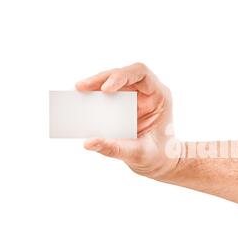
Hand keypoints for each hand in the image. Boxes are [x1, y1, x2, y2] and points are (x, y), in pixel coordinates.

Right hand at [76, 62, 181, 179]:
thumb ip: (115, 148)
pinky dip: (94, 96)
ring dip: (94, 85)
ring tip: (78, 91)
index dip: (122, 76)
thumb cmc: (157, 156)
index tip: (106, 89)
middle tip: (80, 87)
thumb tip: (88, 143)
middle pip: (123, 75)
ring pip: (112, 82)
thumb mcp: (139, 154)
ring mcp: (136, 96)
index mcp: (160, 97)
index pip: (141, 74)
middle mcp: (148, 92)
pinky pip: (107, 95)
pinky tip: (81, 101)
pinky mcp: (124, 104)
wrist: (160, 162)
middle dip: (101, 79)